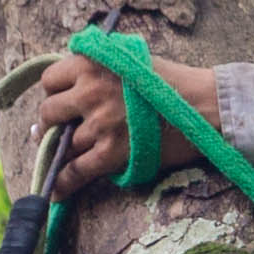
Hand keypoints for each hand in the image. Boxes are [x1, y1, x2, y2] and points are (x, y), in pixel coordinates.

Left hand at [36, 50, 220, 196]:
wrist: (204, 105)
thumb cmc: (172, 82)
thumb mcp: (129, 59)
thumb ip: (98, 68)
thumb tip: (70, 89)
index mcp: (92, 64)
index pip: (50, 81)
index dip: (55, 93)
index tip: (62, 103)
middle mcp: (90, 91)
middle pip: (50, 112)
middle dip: (51, 124)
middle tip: (57, 131)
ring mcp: (100, 123)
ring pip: (65, 144)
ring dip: (65, 151)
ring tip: (66, 157)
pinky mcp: (112, 152)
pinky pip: (76, 171)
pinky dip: (63, 184)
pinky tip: (54, 194)